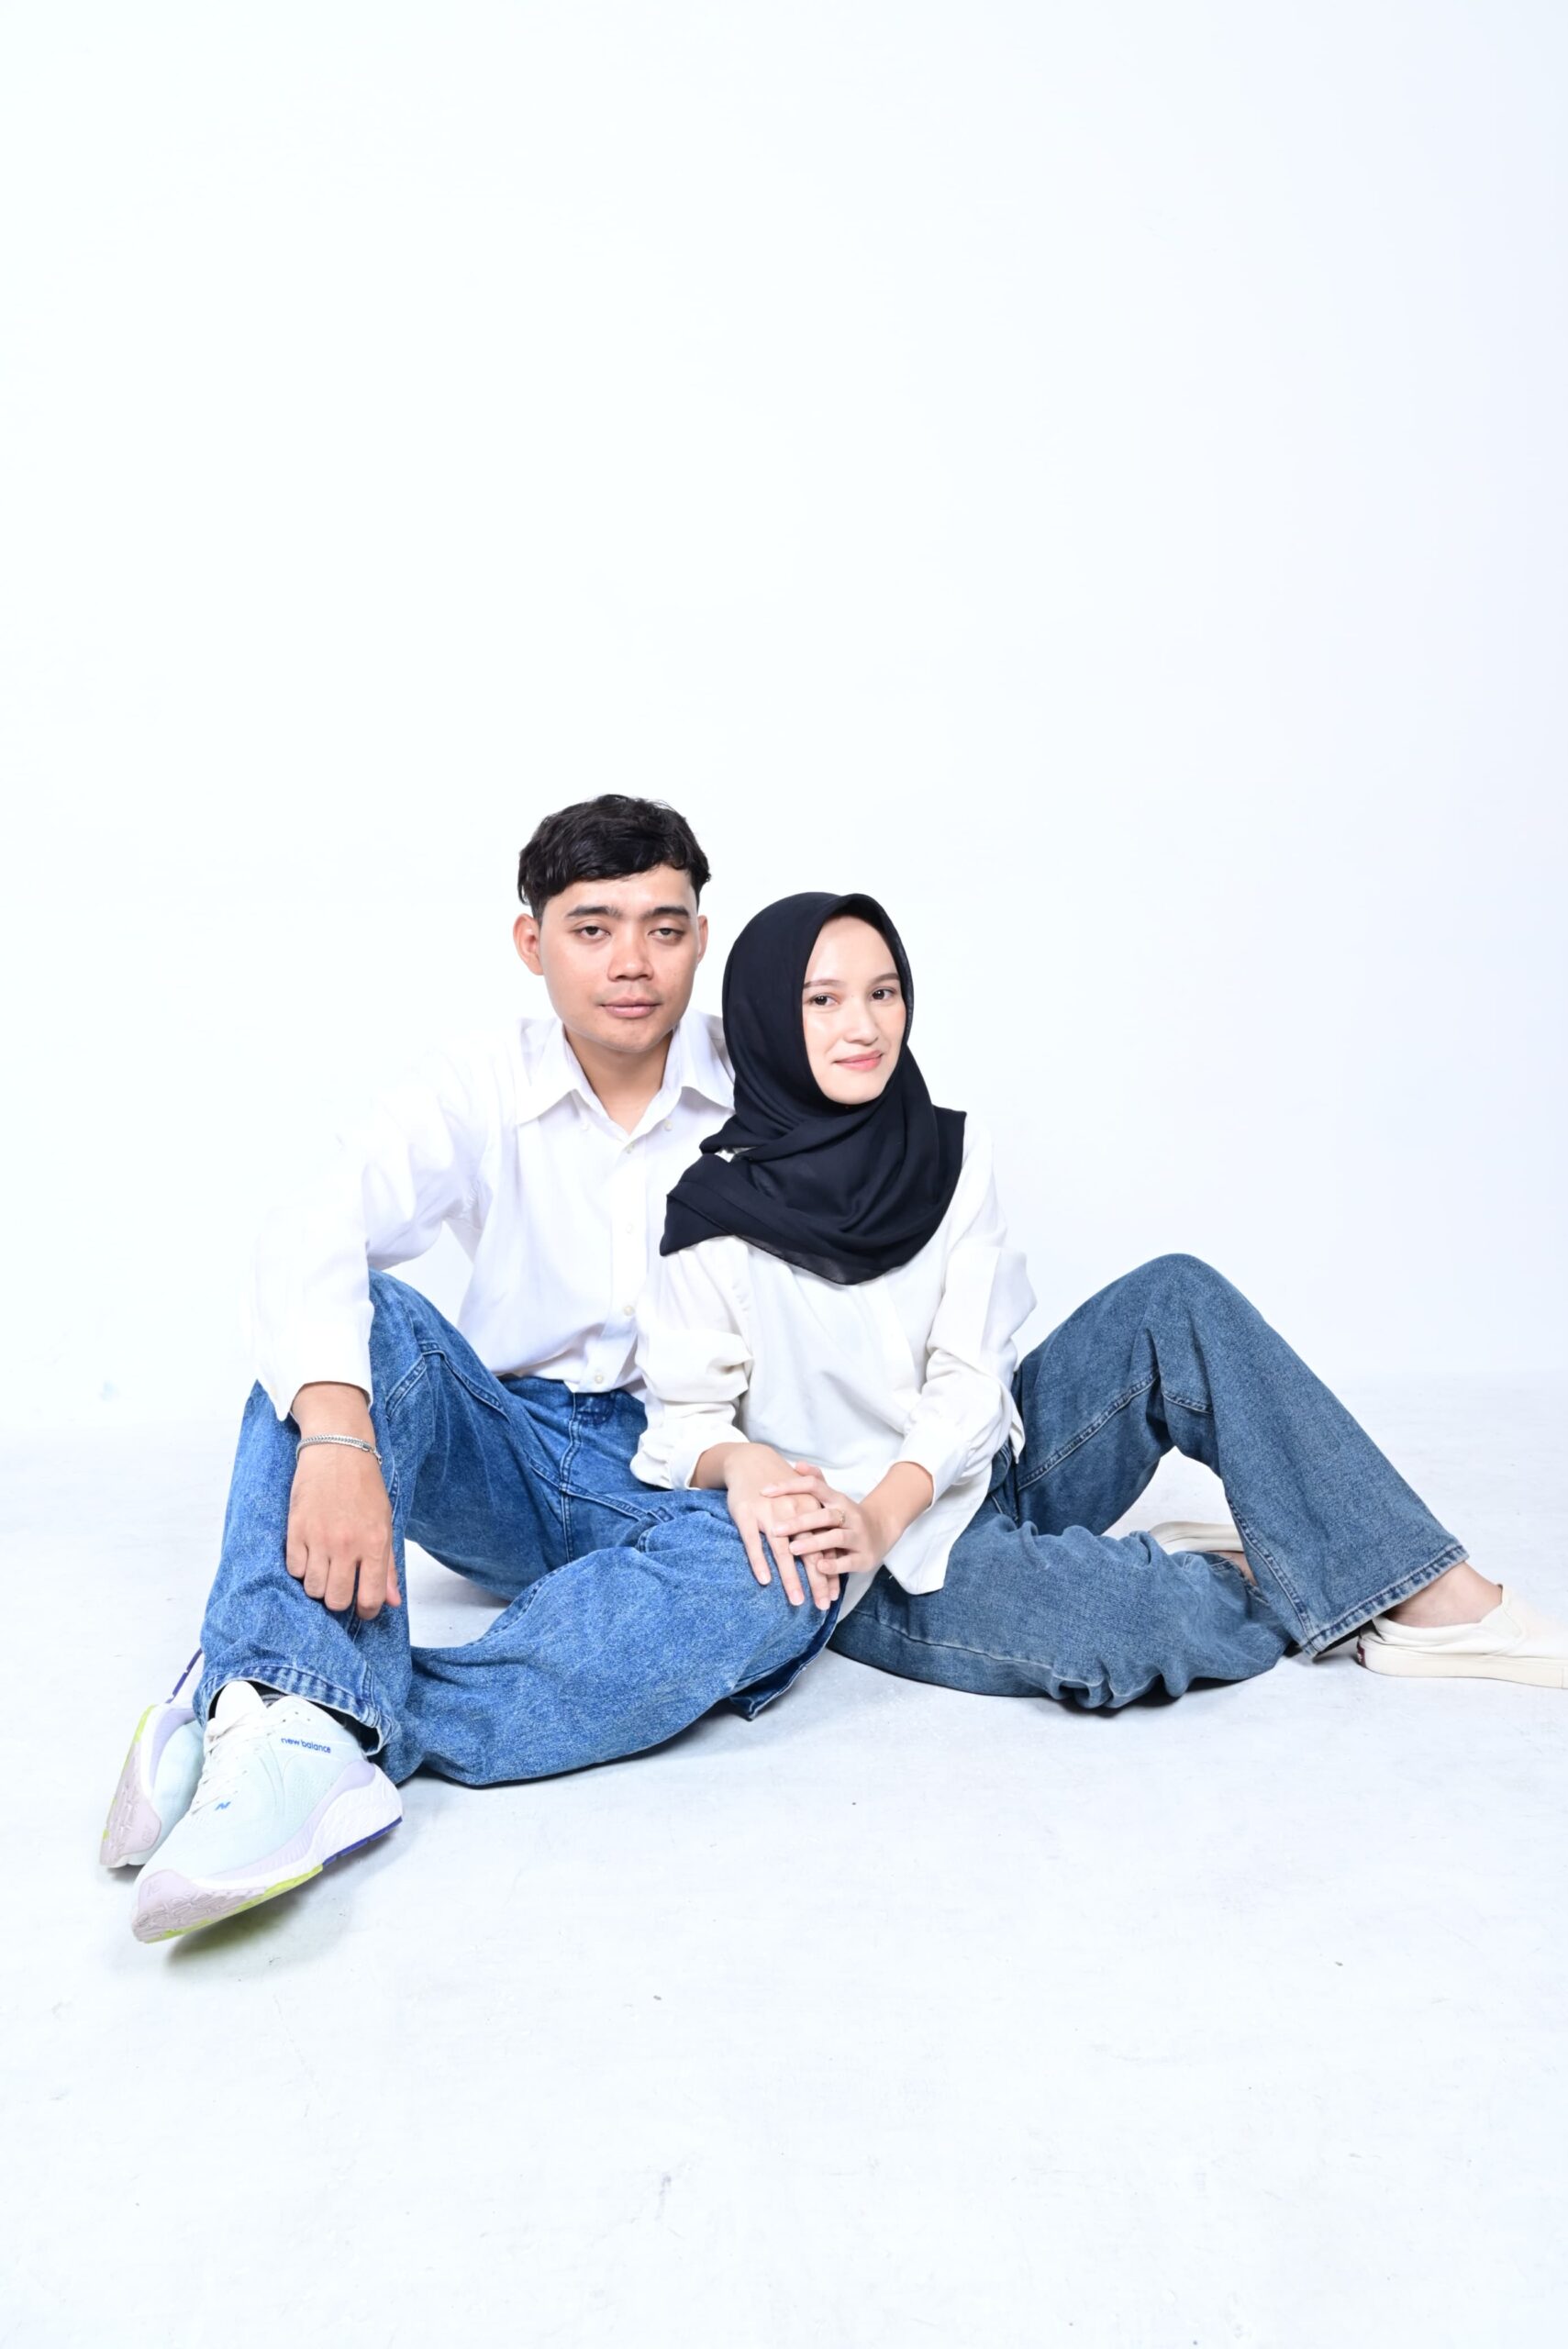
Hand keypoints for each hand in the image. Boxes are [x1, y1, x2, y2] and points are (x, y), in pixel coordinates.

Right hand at [285, 1433, 399, 1619]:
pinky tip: (310, 1554)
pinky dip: (301, 1568)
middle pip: (336, 1600)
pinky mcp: (296, 1530)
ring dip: (318, 1585)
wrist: (338, 1450)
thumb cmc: (364, 1486)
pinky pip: (294, 1569)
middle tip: (341, 1585)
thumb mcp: (385, 1523)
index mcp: (375, 1544)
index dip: (366, 1611)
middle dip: (339, 1600)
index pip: (370, 1598)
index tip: (363, 1608)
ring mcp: (319, 1539)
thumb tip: (392, 1601)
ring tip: (325, 1567)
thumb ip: (388, 1566)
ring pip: (313, 1589)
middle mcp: (347, 1545)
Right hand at [721, 1443, 841, 1611]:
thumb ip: (816, 1528)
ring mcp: (769, 1514)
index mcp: (810, 1510)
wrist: (752, 1461)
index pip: (823, 1548)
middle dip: (816, 1581)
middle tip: (821, 1606)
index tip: (833, 1597)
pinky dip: (760, 1562)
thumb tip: (828, 1561)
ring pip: (782, 1552)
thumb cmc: (781, 1488)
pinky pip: (753, 1543)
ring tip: (796, 1601)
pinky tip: (765, 1580)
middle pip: (808, 1553)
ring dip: (790, 1578)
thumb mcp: (804, 1501)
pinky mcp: (747, 1515)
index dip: (829, 1573)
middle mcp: (793, 1513)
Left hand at [762, 1462, 886, 1580]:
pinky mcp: (864, 1557)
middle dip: (800, 1522)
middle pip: (825, 1515)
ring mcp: (858, 1536)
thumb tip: (797, 1463)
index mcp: (837, 1499)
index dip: (790, 1486)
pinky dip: (834, 1565)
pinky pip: (848, 1561)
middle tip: (775, 1529)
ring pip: (836, 1538)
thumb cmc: (846, 1514)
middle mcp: (849, 1515)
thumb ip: (816, 1481)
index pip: (814, 1486)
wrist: (882, 1530)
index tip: (764, 1491)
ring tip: (792, 1549)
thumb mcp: (833, 1497)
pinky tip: (819, 1567)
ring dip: (814, 1544)